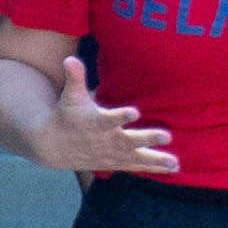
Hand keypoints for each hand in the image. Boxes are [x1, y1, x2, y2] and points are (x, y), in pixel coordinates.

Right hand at [16, 63, 172, 176]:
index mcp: (94, 123)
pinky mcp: (116, 162)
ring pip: (136, 157)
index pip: (108, 119)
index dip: (120, 116)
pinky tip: (175, 168)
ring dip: (156, 160)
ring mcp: (111, 154)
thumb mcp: (69, 97)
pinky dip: (154, 168)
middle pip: (128, 140)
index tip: (134, 111)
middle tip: (167, 135)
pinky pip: (137, 166)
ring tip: (175, 162)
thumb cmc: (66, 116)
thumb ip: (74, 78)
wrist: (52, 146)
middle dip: (146, 138)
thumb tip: (70, 58)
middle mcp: (105, 140)